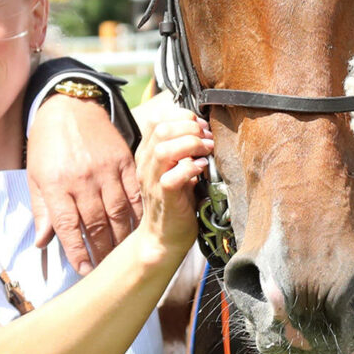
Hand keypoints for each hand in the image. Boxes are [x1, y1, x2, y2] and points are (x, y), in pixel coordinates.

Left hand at [26, 83, 140, 273]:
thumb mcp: (35, 176)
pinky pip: (135, 192)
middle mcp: (82, 179)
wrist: (69, 107)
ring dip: (121, 237)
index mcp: (56, 184)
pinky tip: (138, 227)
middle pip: (96, 224)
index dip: (77, 251)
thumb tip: (42, 243)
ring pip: (118, 212)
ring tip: (121, 253)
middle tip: (104, 267)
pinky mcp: (124, 160)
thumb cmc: (47, 144)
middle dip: (101, 250)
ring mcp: (106, 169)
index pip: (68, 227)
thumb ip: (41, 211)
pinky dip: (138, 212)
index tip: (83, 268)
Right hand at [133, 98, 214, 262]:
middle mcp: (147, 164)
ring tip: (206, 151)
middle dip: (190, 127)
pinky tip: (202, 169)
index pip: (157, 119)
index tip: (200, 126)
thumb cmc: (175, 201)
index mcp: (148, 153)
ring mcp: (153, 180)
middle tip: (207, 138)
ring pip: (164, 149)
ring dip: (191, 144)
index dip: (182, 116)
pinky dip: (191, 168)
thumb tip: (203, 127)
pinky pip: (173, 176)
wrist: (163, 237)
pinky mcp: (165, 197)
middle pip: (161, 128)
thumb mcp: (176, 168)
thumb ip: (182, 148)